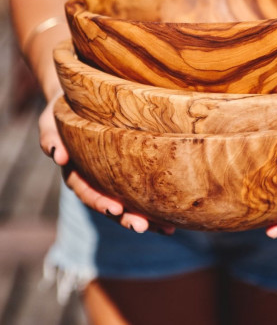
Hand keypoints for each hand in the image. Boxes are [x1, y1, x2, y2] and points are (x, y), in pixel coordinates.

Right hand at [39, 94, 174, 234]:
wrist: (83, 102)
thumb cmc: (66, 109)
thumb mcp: (52, 119)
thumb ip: (50, 136)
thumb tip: (57, 156)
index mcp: (76, 170)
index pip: (86, 190)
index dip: (99, 201)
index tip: (115, 210)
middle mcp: (95, 179)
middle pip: (109, 203)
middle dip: (125, 217)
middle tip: (141, 227)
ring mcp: (112, 178)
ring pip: (128, 204)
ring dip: (145, 218)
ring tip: (166, 229)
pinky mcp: (130, 171)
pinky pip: (141, 192)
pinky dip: (155, 207)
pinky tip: (172, 219)